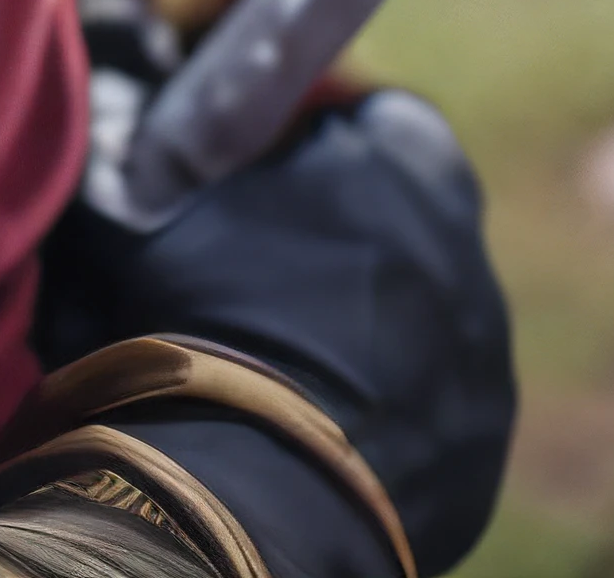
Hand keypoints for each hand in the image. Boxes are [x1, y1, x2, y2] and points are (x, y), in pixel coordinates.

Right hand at [35, 86, 516, 577]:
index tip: (265, 175)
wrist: (242, 493)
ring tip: (284, 368)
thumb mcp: (148, 206)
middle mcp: (469, 255)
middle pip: (408, 223)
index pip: (378, 121)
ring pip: (424, 325)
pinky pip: (430, 417)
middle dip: (347, 239)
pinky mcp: (480, 460)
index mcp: (409, 164)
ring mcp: (485, 365)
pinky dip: (385, 418)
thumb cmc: (196, 317)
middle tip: (262, 276)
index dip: (317, 142)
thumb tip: (129, 124)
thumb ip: (158, 153)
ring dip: (369, 333)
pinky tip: (315, 432)